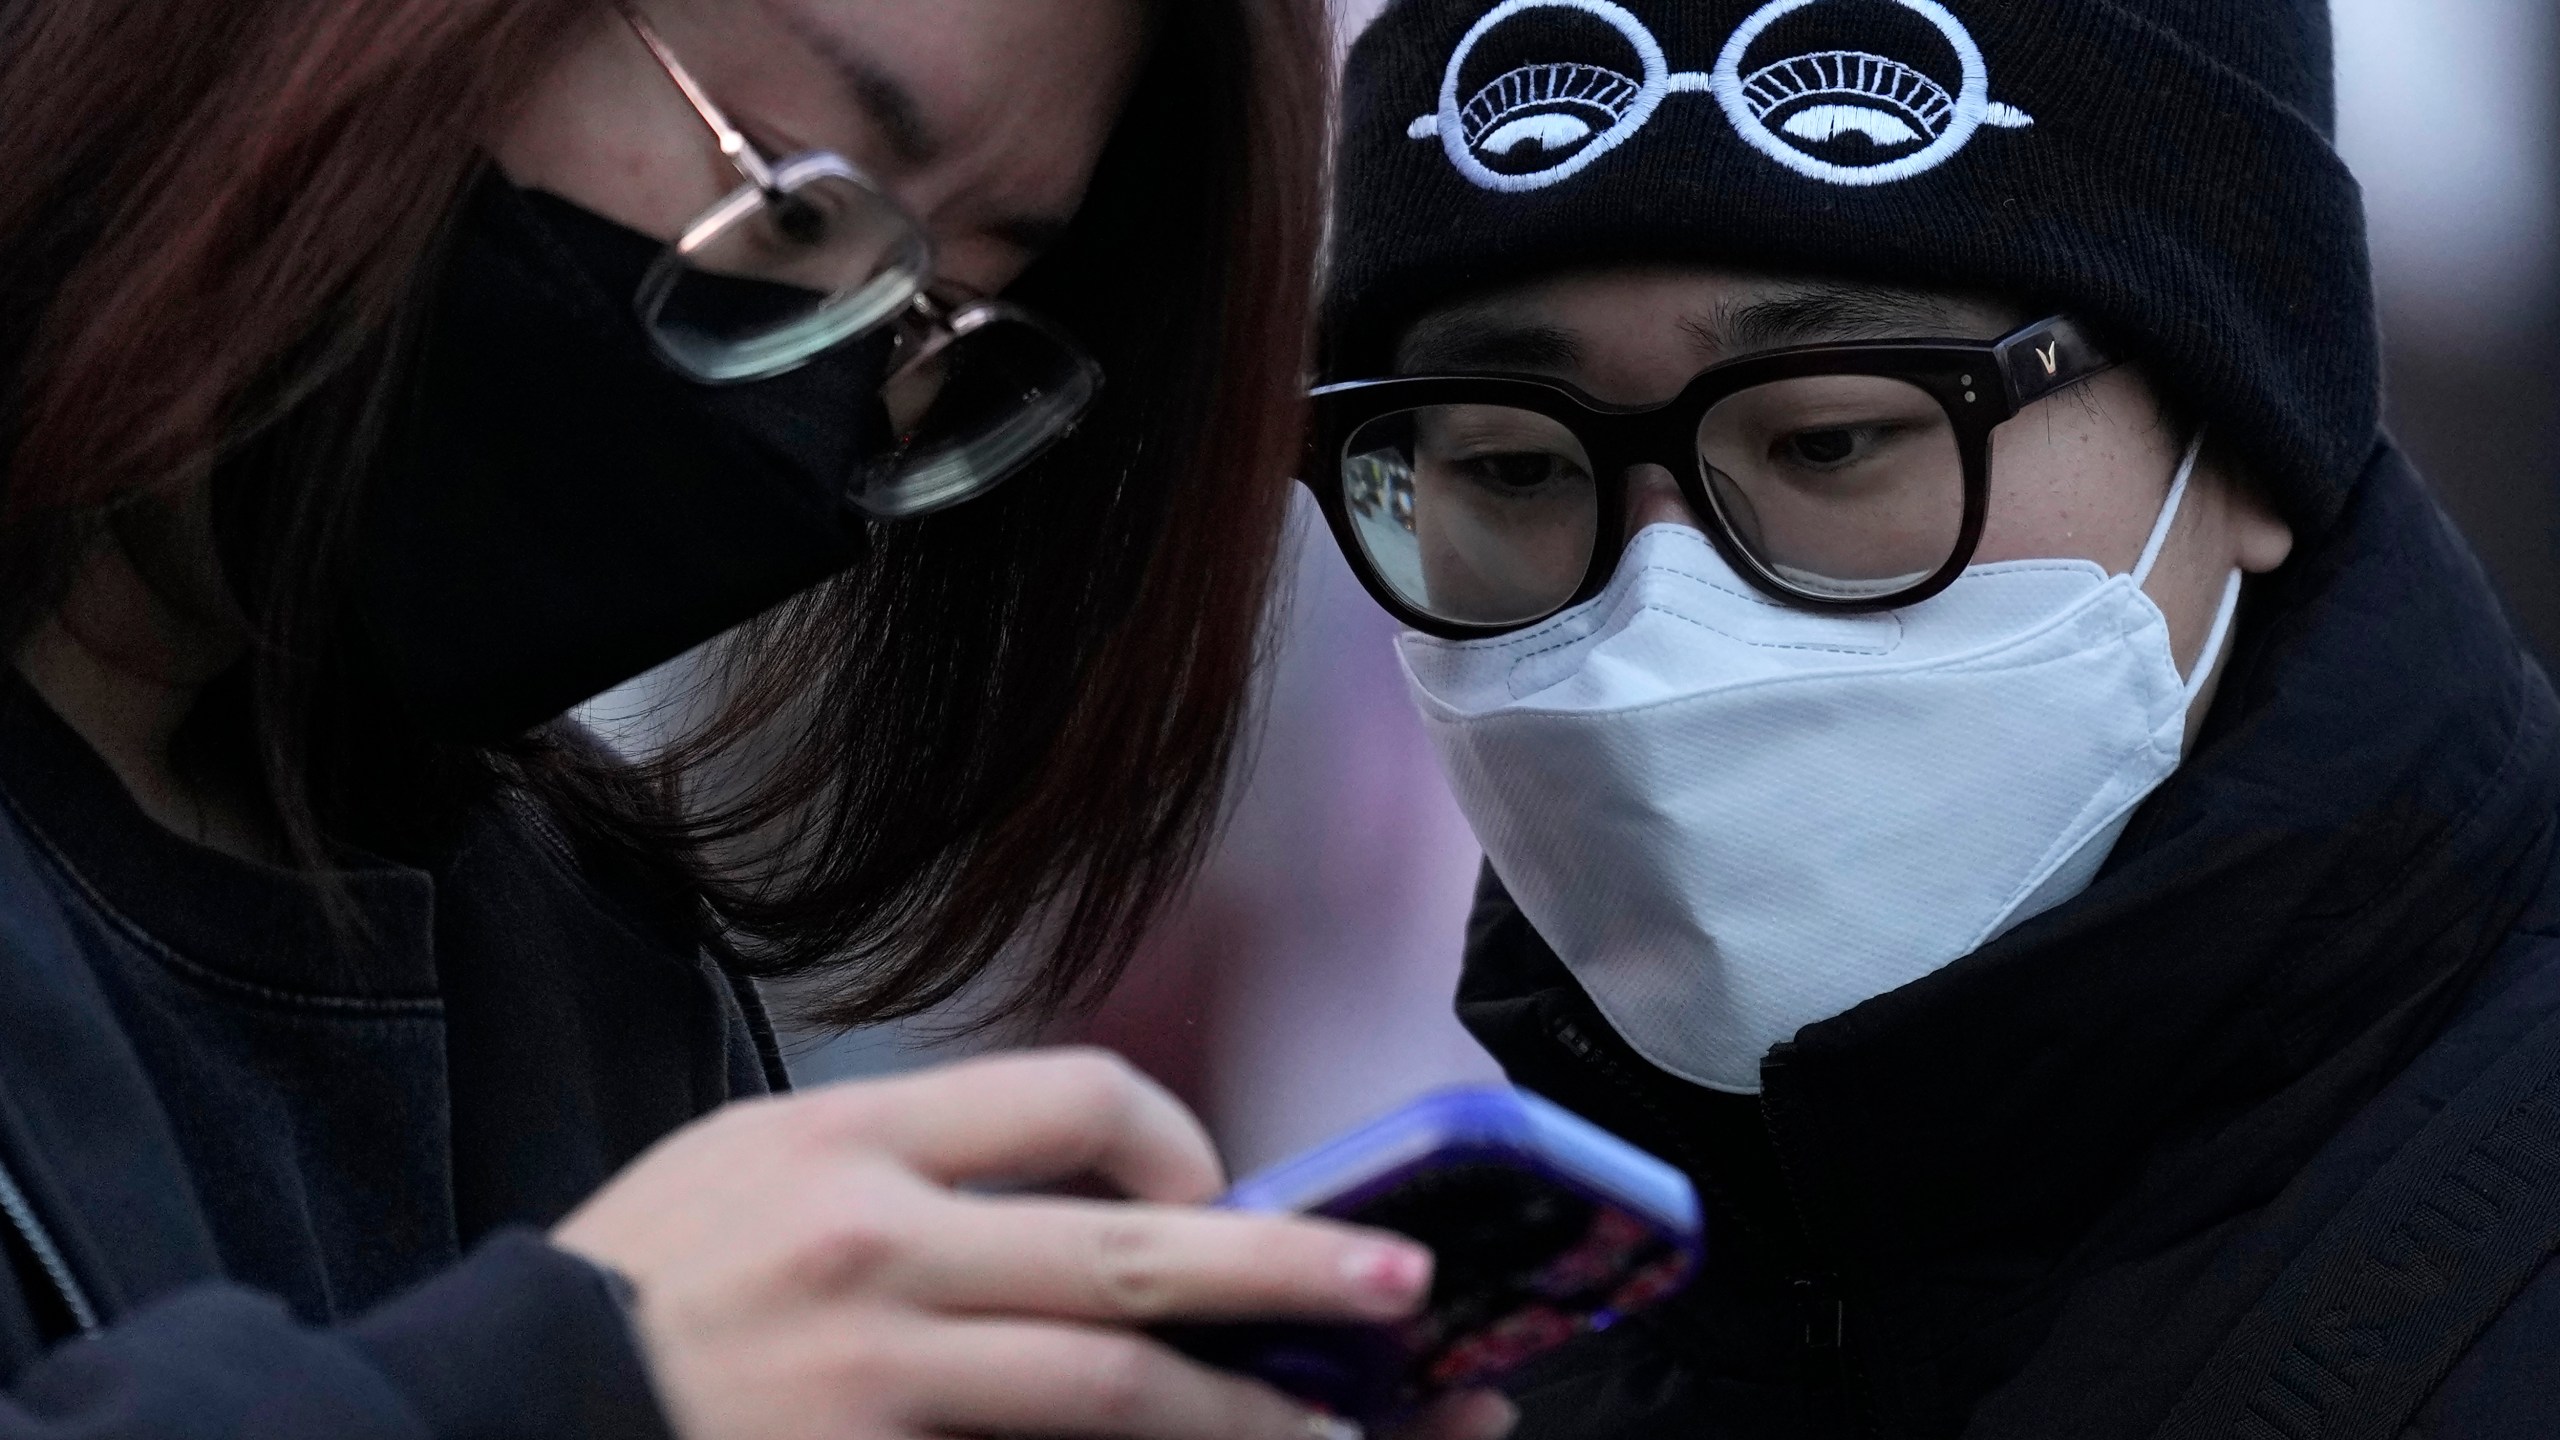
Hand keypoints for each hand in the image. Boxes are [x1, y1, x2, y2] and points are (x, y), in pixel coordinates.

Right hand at [554, 1048, 1518, 1439]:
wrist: (492, 1416)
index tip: (1215, 1187)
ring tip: (1340, 1432)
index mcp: (851, 1138)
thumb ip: (909, 1164)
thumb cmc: (631, 1294)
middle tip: (1393, 1284)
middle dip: (1284, 1265)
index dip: (1179, 1140)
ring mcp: (871, 1370)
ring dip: (1244, 1413)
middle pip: (1132, 1246)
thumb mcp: (750, 1167)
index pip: (1075, 1096)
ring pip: (1110, 1386)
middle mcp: (874, 1242)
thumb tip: (1081, 1189)